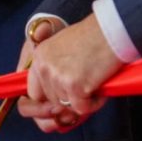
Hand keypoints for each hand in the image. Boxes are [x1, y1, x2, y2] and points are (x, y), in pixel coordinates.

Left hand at [18, 14, 121, 133]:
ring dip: (83, 101)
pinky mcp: (74, 85)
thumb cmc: (91, 39)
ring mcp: (57, 77)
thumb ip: (54, 70)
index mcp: (38, 58)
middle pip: (52, 102)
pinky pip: (82, 108)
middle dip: (69, 102)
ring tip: (95, 84)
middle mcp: (43, 67)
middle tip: (86, 91)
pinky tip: (100, 90)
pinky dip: (94, 104)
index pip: (33, 92)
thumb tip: (55, 102)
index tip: (61, 106)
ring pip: (67, 106)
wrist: (109, 32)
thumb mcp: (61, 50)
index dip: (47, 103)